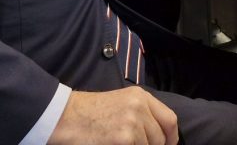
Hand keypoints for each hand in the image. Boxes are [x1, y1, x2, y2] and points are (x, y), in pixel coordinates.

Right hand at [49, 88, 177, 144]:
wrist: (65, 116)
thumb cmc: (89, 113)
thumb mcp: (121, 103)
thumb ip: (141, 114)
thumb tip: (159, 135)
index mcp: (141, 96)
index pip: (170, 119)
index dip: (171, 138)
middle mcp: (140, 106)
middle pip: (161, 138)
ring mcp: (132, 122)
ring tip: (121, 143)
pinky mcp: (124, 138)